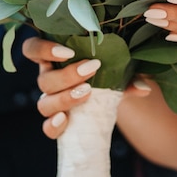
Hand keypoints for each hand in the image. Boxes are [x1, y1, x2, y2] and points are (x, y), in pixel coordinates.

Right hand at [22, 38, 150, 138]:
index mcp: (55, 59)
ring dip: (64, 98)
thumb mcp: (118, 71)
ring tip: (87, 93)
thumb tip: (144, 88)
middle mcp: (48, 80)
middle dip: (67, 75)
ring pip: (44, 103)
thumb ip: (128, 76)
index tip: (68, 52)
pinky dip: (54, 125)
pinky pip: (47, 128)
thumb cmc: (108, 77)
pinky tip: (66, 120)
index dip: (42, 49)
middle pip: (43, 79)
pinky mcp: (56, 124)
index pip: (32, 49)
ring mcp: (50, 102)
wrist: (108, 104)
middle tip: (92, 69)